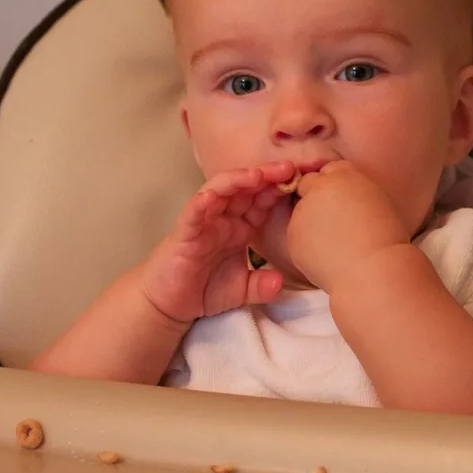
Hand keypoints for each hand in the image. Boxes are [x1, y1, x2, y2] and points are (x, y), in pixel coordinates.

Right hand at [142, 161, 296, 324]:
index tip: (303, 181)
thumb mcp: (242, 291)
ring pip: (219, 192)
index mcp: (239, 228)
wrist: (169, 305)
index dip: (279, 190)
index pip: (261, 202)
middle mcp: (223, 220)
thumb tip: (281, 283)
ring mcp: (203, 223)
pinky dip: (201, 202)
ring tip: (256, 175)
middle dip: (265, 176)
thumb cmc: (202, 290)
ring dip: (237, 180)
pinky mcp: (184, 233)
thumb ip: (262, 286)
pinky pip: (193, 213)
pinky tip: (212, 196)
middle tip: (288, 167)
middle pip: (245, 190)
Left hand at [287, 160, 409, 292]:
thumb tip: (339, 195)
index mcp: (343, 175)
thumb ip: (352, 191)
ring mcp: (302, 212)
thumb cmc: (385, 239)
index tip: (344, 201)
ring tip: (336, 243)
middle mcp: (318, 189)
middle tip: (337, 222)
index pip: (330, 170)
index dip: (335, 186)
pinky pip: (298, 236)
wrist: (374, 270)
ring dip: (311, 222)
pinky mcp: (293, 236)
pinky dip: (307, 244)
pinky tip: (328, 255)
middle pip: (309, 186)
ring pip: (301, 212)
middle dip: (317, 199)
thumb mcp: (376, 200)